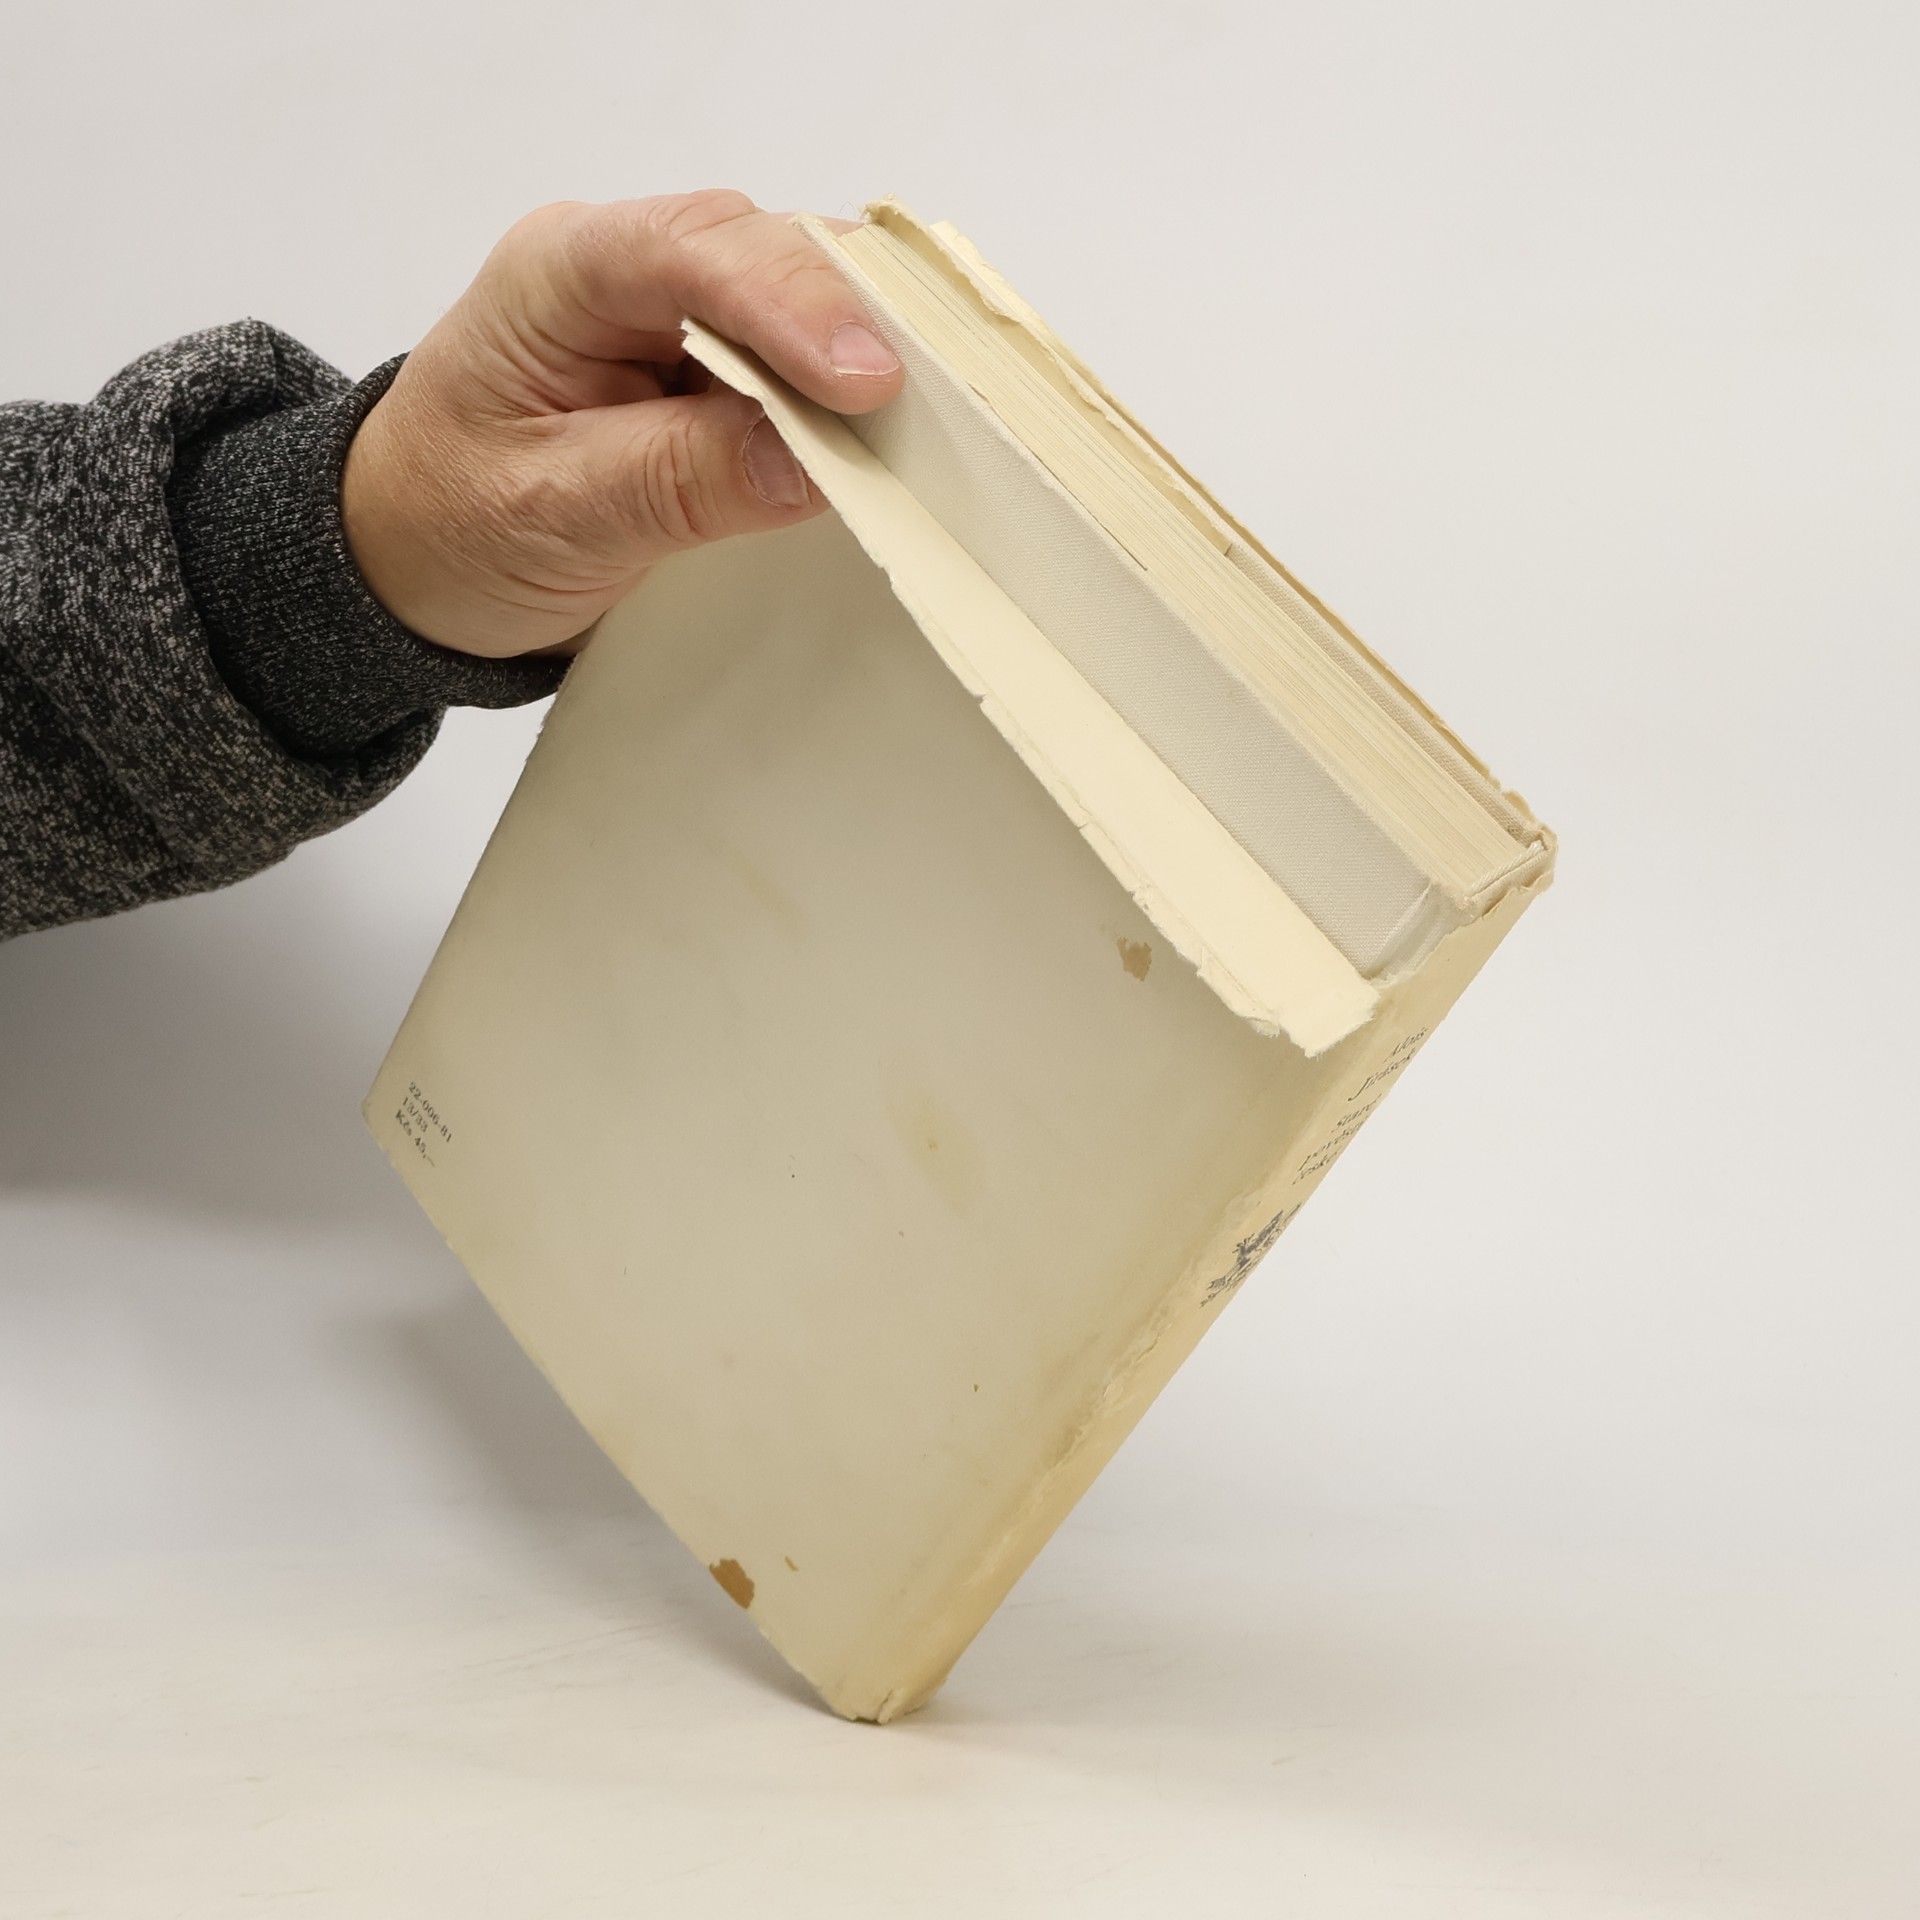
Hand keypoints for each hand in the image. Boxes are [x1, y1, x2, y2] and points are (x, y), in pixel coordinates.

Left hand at [340, 190, 902, 657]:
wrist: (413, 557)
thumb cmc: (453, 525)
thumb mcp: (556, 516)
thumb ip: (679, 482)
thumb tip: (809, 463)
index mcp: (561, 273)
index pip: (690, 252)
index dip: (789, 307)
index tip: (866, 381)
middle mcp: (626, 264)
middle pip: (763, 251)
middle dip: (846, 320)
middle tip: (922, 408)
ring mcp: (675, 308)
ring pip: (796, 292)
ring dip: (859, 351)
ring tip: (921, 422)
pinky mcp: (712, 361)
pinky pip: (798, 351)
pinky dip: (846, 391)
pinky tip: (888, 430)